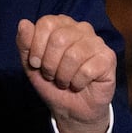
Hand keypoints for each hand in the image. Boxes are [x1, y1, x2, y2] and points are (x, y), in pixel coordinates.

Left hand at [16, 15, 116, 132]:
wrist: (71, 109)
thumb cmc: (52, 82)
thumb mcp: (31, 65)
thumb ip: (25, 43)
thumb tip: (23, 23)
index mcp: (62, 24)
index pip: (46, 23)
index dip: (36, 47)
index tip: (36, 63)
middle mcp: (82, 28)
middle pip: (59, 38)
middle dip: (49, 64)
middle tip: (51, 75)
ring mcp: (97, 42)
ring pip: (73, 55)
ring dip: (63, 76)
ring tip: (64, 81)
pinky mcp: (108, 58)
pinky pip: (87, 70)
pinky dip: (77, 83)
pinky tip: (79, 84)